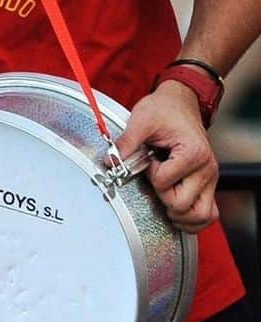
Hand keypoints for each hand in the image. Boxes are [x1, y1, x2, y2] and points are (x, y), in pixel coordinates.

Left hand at [116, 80, 218, 230]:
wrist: (180, 103)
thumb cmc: (164, 110)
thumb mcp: (141, 120)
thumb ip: (126, 143)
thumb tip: (110, 163)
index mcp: (193, 153)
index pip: (165, 183)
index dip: (150, 175)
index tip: (148, 160)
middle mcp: (207, 168)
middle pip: (182, 204)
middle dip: (161, 196)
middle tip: (154, 179)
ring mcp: (210, 178)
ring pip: (201, 215)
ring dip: (179, 215)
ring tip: (163, 200)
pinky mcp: (208, 183)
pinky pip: (207, 213)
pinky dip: (192, 218)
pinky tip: (175, 211)